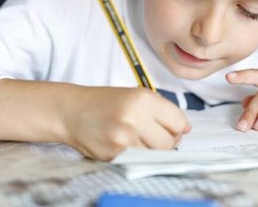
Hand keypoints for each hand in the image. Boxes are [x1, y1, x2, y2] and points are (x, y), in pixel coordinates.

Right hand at [61, 87, 190, 160]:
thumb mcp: (136, 96)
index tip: (170, 127)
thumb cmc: (106, 103)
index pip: (179, 122)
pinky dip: (137, 156)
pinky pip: (139, 161)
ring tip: (137, 138)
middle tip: (152, 135)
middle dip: (166, 141)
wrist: (72, 111)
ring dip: (151, 150)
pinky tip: (126, 145)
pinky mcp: (114, 155)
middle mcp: (135, 118)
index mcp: (144, 99)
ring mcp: (124, 139)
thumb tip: (186, 129)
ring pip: (155, 155)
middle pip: (169, 142)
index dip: (177, 127)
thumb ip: (163, 111)